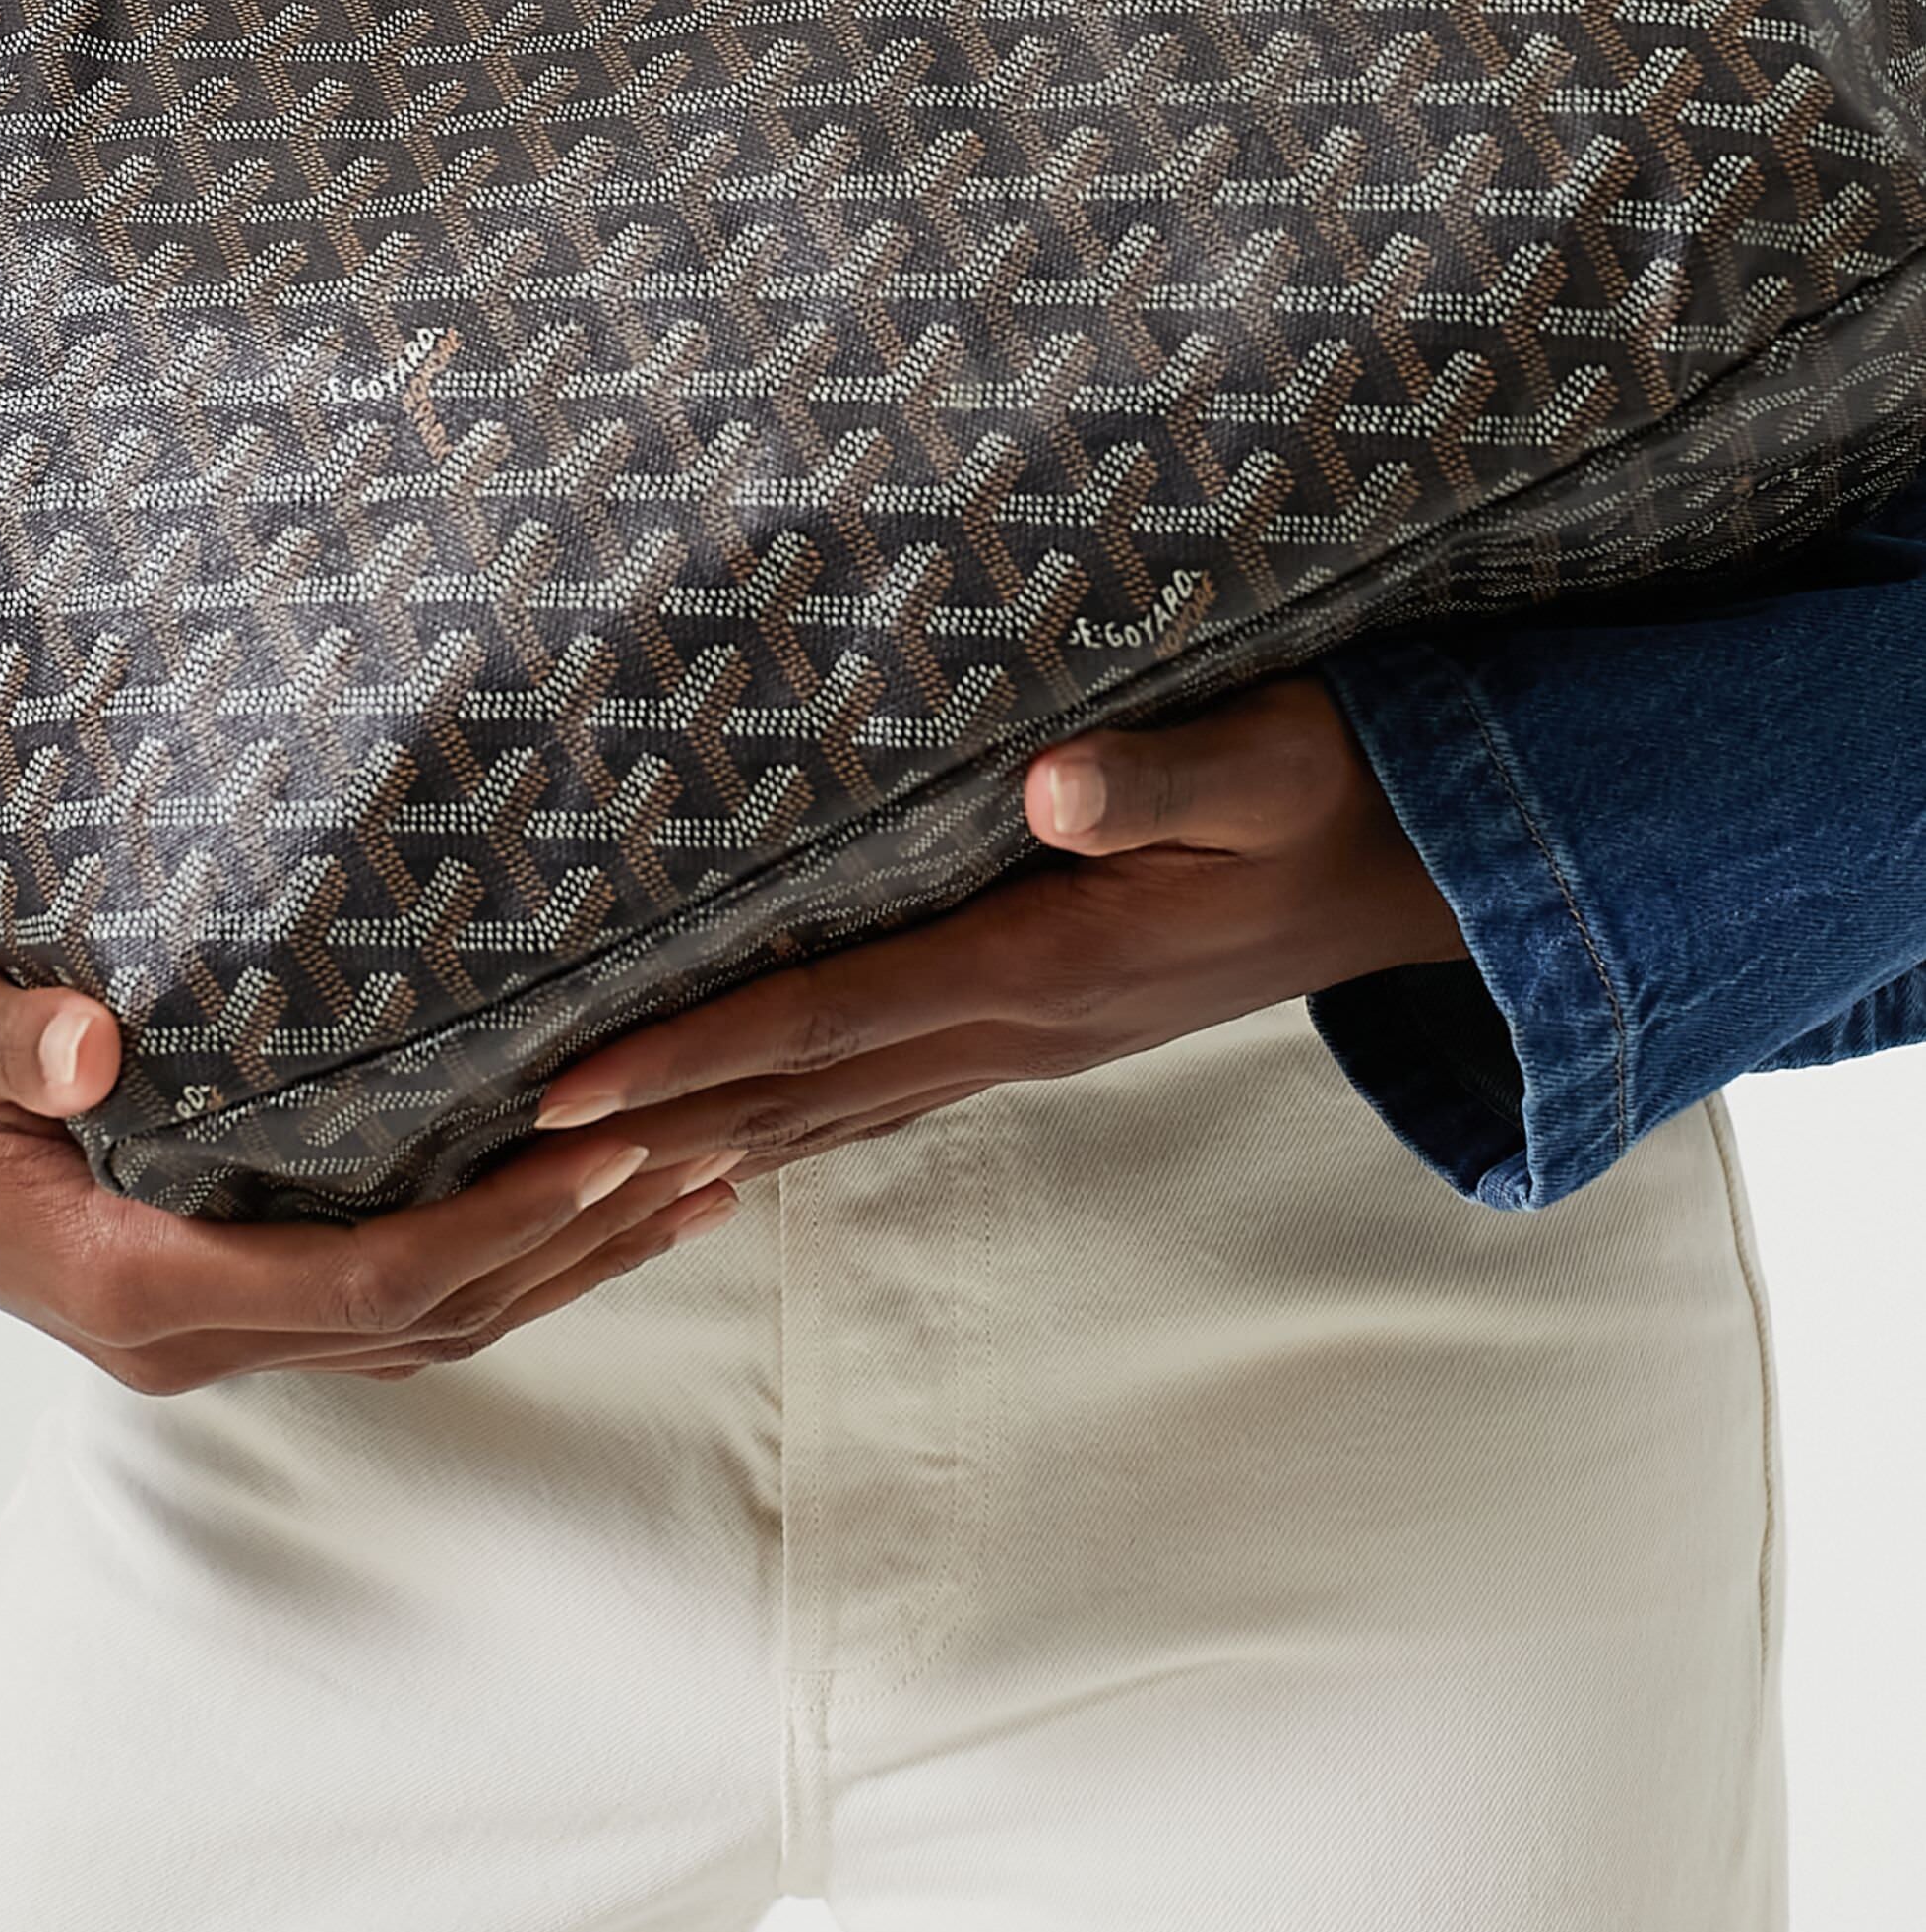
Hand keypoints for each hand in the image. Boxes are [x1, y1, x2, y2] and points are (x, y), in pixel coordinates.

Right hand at [0, 938, 740, 1390]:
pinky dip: (492, 1255)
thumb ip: (10, 1035)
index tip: (620, 1150)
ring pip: (424, 1327)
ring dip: (560, 1261)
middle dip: (578, 1242)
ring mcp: (198, 1322)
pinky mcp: (205, 1284)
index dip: (508, 1226)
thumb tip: (92, 1040)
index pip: (373, 1283)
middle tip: (717, 1146)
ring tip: (697, 1174)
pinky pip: (382, 1298)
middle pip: (432, 1318)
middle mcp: (181, 1328)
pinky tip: (573, 1194)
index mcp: (135, 1280)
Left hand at [531, 678, 1467, 1169]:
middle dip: (643, 1129)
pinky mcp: (1042, 1025)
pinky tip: (721, 1146)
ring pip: (825, 1112)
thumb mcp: (1271, 757)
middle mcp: (1016, 1028)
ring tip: (565, 1174)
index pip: (823, 1021)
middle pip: (793, 1092)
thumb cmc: (1341, 790)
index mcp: (1042, 967)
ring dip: (697, 1143)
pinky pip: (878, 1096)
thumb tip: (1055, 789)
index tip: (561, 1090)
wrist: (1434, 870)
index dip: (688, 1055)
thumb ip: (1163, 772)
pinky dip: (782, 1125)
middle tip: (497, 1165)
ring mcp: (1027, 1043)